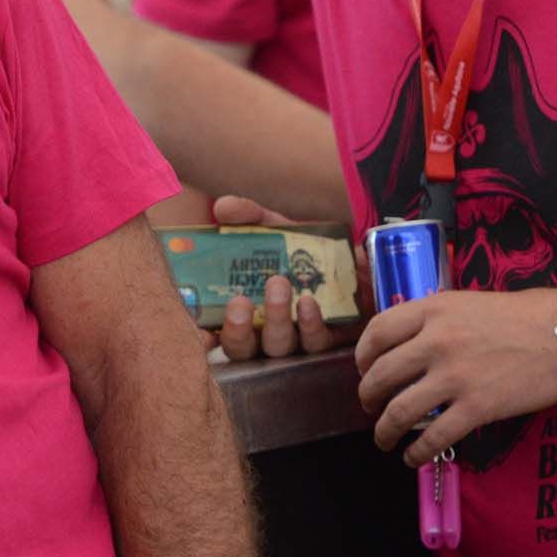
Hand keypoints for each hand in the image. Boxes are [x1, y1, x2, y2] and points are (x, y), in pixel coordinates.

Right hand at [204, 197, 342, 360]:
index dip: (205, 338)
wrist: (356, 262)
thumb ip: (250, 218)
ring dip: (276, 319)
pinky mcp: (328, 343)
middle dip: (238, 329)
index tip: (200, 327)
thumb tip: (223, 207)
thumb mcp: (277, 230)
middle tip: (240, 301)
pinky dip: (311, 323)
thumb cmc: (305, 252)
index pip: (215, 335)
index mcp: (242, 315)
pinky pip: (316, 343)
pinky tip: (308, 301)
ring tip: (278, 285)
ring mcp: (295, 343)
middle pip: (241, 349)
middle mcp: (263, 335)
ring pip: (278, 348)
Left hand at [355, 287, 556, 463]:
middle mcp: (434, 343)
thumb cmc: (523, 315)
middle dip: (367, 397)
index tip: (364, 369)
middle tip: (370, 406)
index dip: (362, 356)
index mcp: (431, 311)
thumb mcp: (467, 303)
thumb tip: (408, 344)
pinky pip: (434, 438)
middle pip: (379, 375)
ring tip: (383, 439)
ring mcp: (454, 377)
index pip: (376, 333)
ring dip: (384, 431)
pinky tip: (412, 458)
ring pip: (398, 412)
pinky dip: (417, 453)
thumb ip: (434, 320)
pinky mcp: (476, 408)